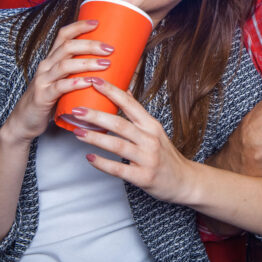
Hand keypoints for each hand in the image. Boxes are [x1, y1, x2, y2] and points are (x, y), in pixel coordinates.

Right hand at [1, 19, 113, 143]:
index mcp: (52, 59)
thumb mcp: (65, 82)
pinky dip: (75, 83)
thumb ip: (82, 74)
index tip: (98, 22)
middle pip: (67, 47)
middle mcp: (46, 66)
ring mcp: (43, 80)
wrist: (25, 121)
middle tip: (110, 48)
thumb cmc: (50, 100)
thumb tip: (116, 71)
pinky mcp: (43, 96)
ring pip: (65, 65)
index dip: (79, 26)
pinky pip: (60, 87)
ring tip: (106, 64)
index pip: (64, 35)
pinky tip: (89, 82)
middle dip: (90, 44)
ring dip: (88, 62)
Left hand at [70, 78, 195, 203]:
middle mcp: (150, 139)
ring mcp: (147, 158)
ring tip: (78, 132)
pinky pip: (119, 169)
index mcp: (151, 125)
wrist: (184, 181)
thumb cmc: (166, 155)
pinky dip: (102, 163)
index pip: (130, 104)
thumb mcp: (155, 130)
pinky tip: (89, 158)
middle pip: (120, 124)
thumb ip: (138, 113)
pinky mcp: (143, 177)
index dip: (111, 92)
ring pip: (117, 145)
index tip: (94, 81)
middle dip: (96, 116)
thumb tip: (125, 91)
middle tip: (77, 110)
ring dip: (95, 138)